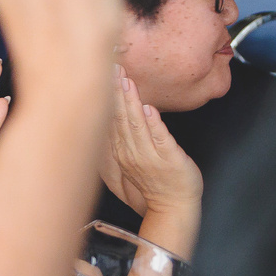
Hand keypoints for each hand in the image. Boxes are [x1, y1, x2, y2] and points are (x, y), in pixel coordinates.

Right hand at [101, 67, 200, 219]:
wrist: (172, 208)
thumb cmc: (153, 184)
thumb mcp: (129, 161)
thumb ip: (121, 138)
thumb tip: (115, 113)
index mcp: (121, 150)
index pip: (111, 117)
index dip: (107, 94)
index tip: (103, 72)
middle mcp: (130, 152)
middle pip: (119, 118)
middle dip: (114, 91)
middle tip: (111, 67)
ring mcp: (149, 156)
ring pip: (135, 125)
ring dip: (130, 102)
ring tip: (126, 81)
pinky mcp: (169, 160)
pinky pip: (159, 139)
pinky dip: (153, 124)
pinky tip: (148, 108)